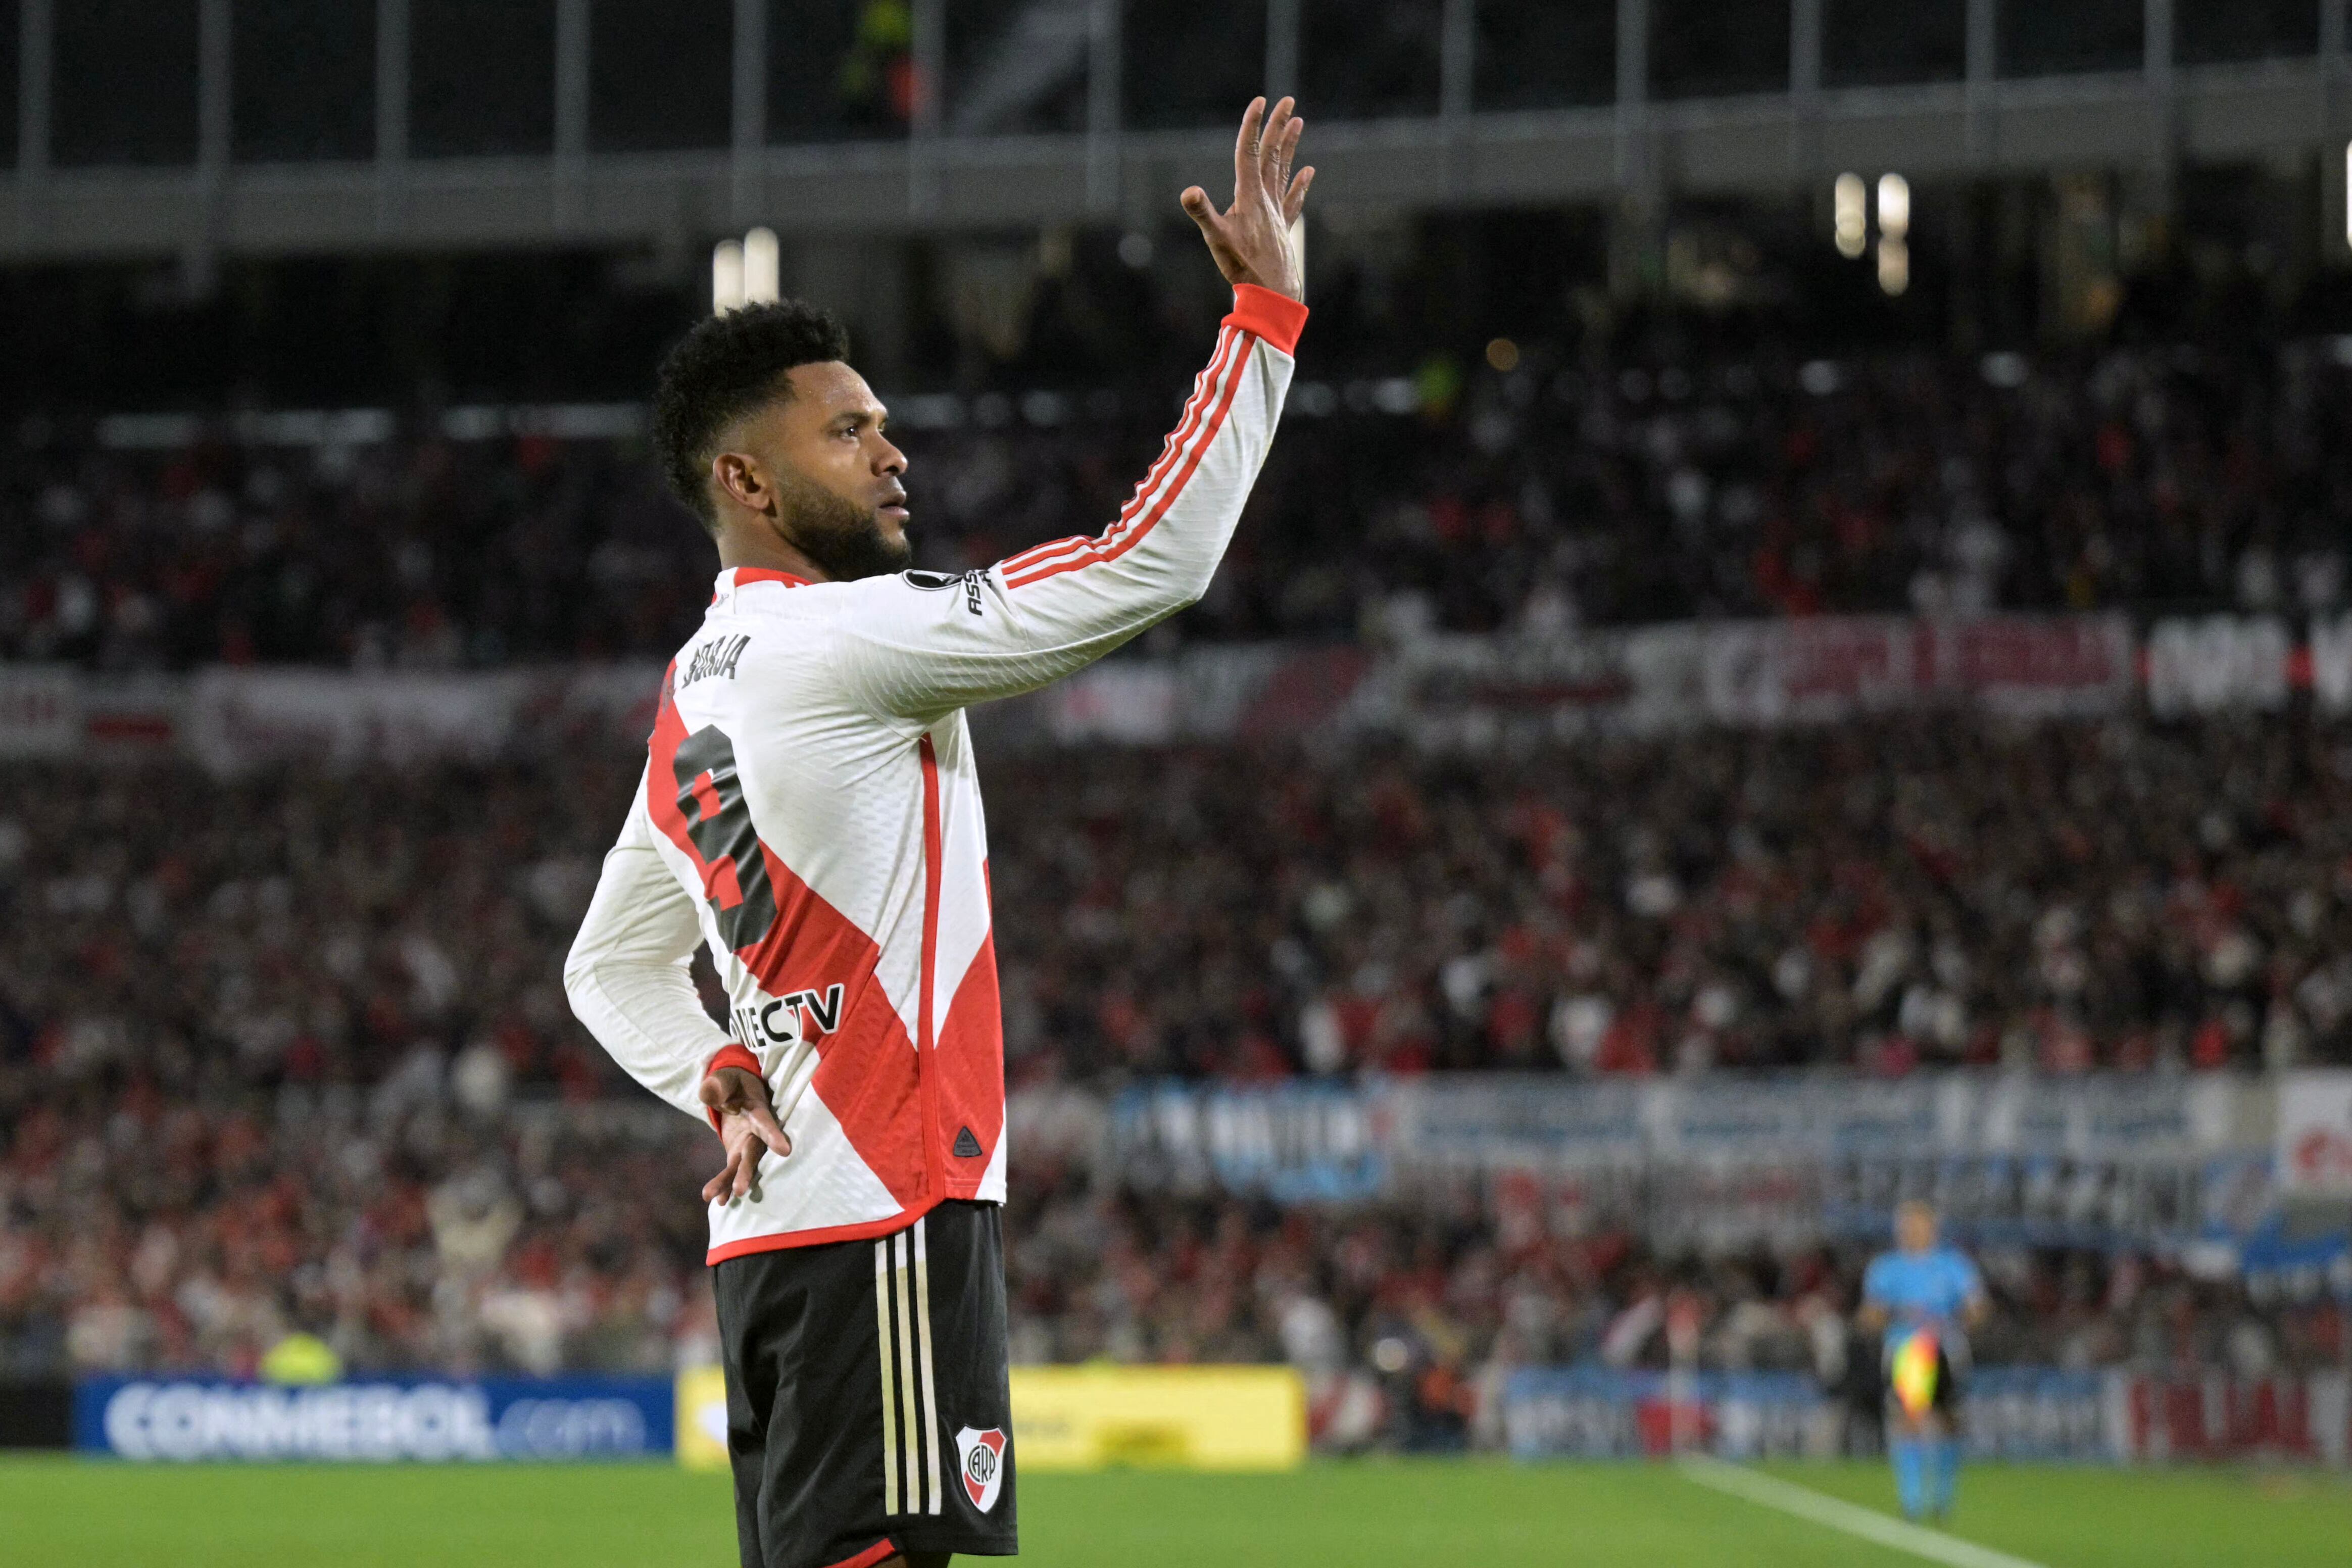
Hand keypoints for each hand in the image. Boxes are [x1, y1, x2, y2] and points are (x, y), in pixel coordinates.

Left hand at [699, 1065, 792, 1203]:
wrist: (736, 1091)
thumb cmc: (733, 1082)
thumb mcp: (725, 1078)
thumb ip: (717, 1085)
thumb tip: (708, 1093)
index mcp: (757, 1112)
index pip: (766, 1124)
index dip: (774, 1136)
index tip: (785, 1150)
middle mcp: (755, 1133)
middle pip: (753, 1153)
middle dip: (746, 1171)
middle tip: (740, 1190)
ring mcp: (747, 1145)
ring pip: (741, 1166)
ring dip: (730, 1183)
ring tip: (720, 1201)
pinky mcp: (737, 1153)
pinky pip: (731, 1171)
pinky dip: (725, 1185)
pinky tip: (718, 1202)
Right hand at [1182, 97, 1313, 302]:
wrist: (1271, 292)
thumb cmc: (1242, 266)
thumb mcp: (1216, 238)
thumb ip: (1202, 213)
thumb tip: (1188, 191)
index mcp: (1249, 195)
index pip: (1249, 152)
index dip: (1253, 125)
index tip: (1260, 100)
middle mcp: (1266, 198)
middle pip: (1271, 155)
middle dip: (1278, 126)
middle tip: (1287, 101)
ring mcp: (1276, 212)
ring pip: (1283, 171)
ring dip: (1289, 146)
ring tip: (1298, 122)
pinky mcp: (1281, 227)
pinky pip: (1292, 200)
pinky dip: (1300, 184)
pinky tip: (1309, 171)